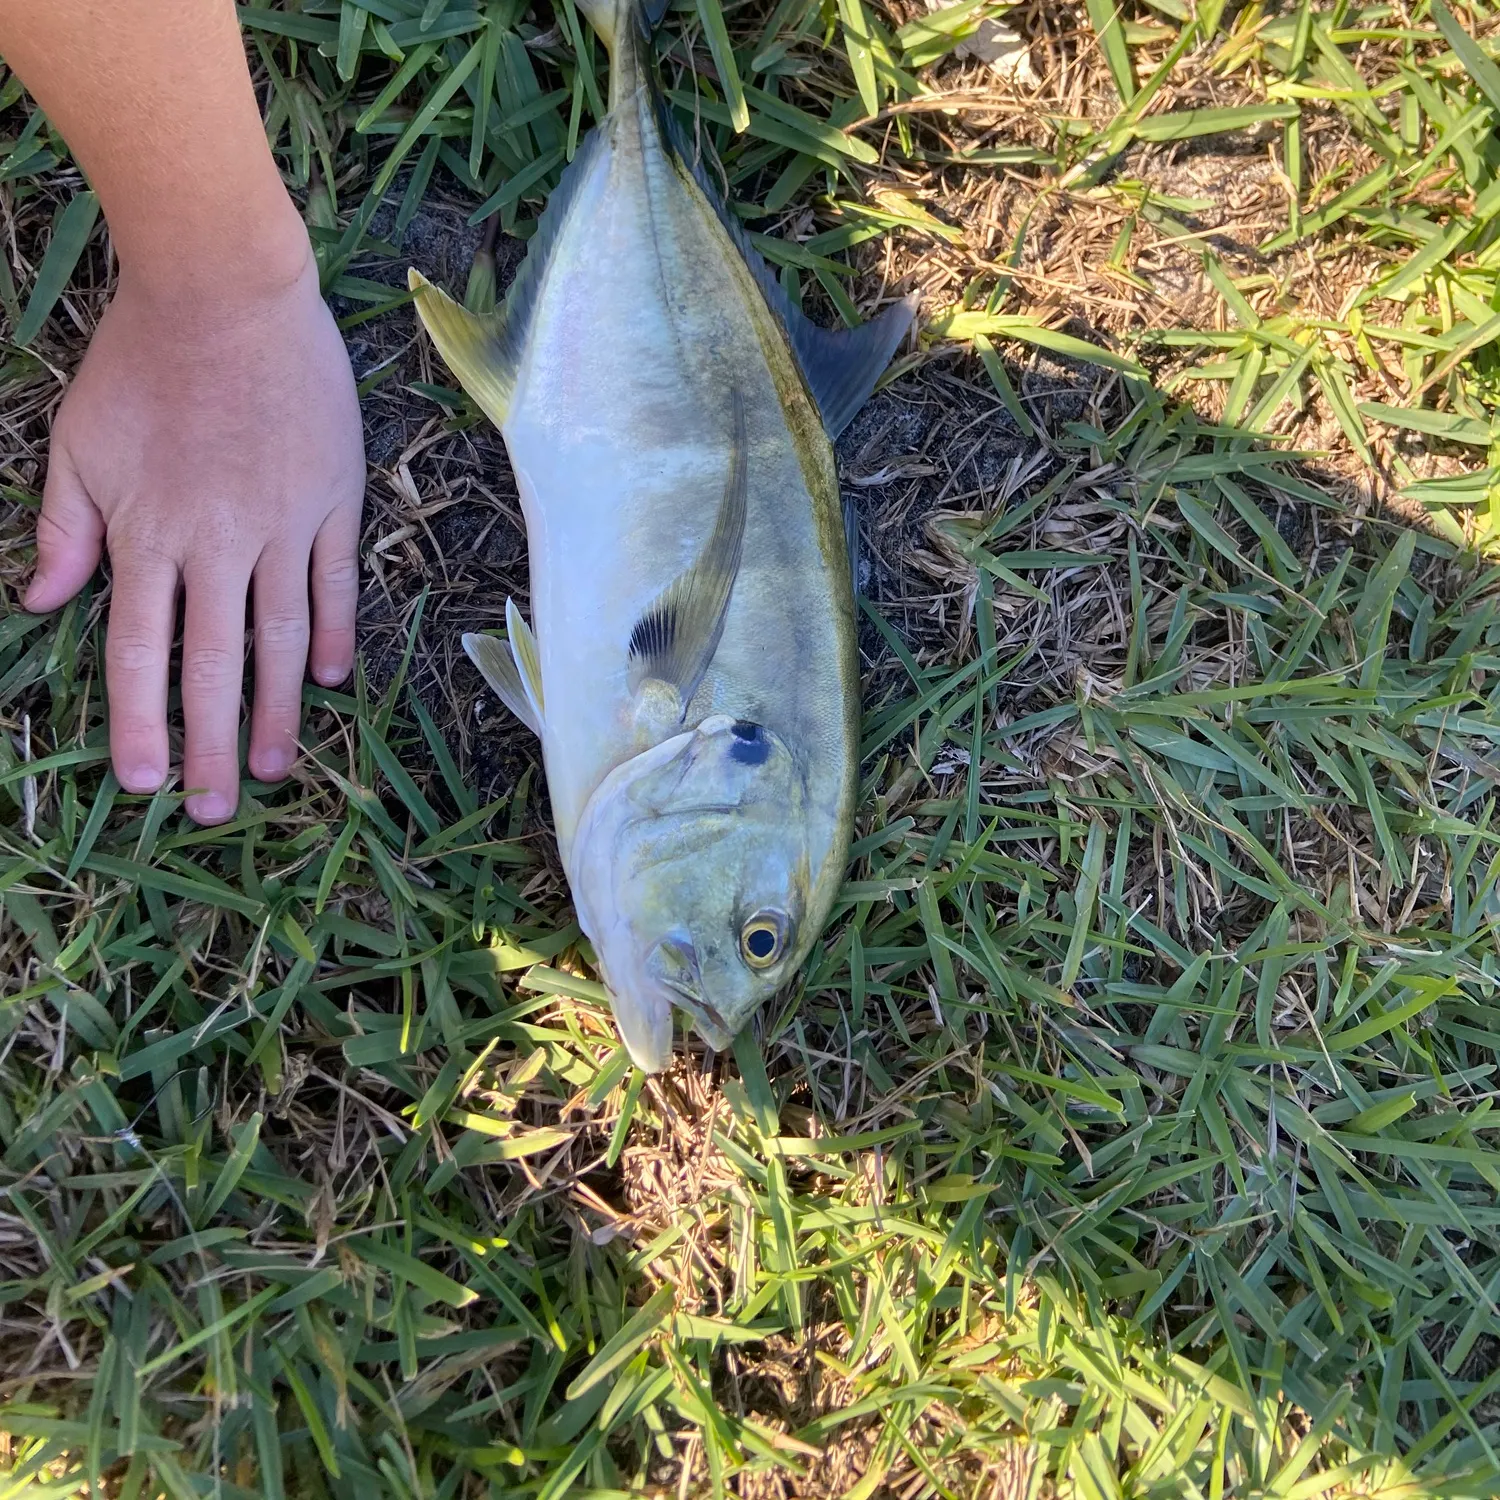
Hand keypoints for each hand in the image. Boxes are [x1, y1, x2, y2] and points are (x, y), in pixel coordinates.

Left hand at [23, 246, 364, 824]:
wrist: (226, 289)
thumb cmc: (141, 361)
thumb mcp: (77, 439)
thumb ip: (65, 527)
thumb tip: (42, 600)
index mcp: (147, 532)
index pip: (138, 651)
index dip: (141, 723)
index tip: (146, 783)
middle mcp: (217, 543)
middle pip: (215, 664)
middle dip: (213, 743)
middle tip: (217, 810)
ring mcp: (282, 525)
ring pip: (281, 638)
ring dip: (278, 710)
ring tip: (276, 767)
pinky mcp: (331, 501)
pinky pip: (334, 583)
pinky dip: (332, 635)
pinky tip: (329, 680)